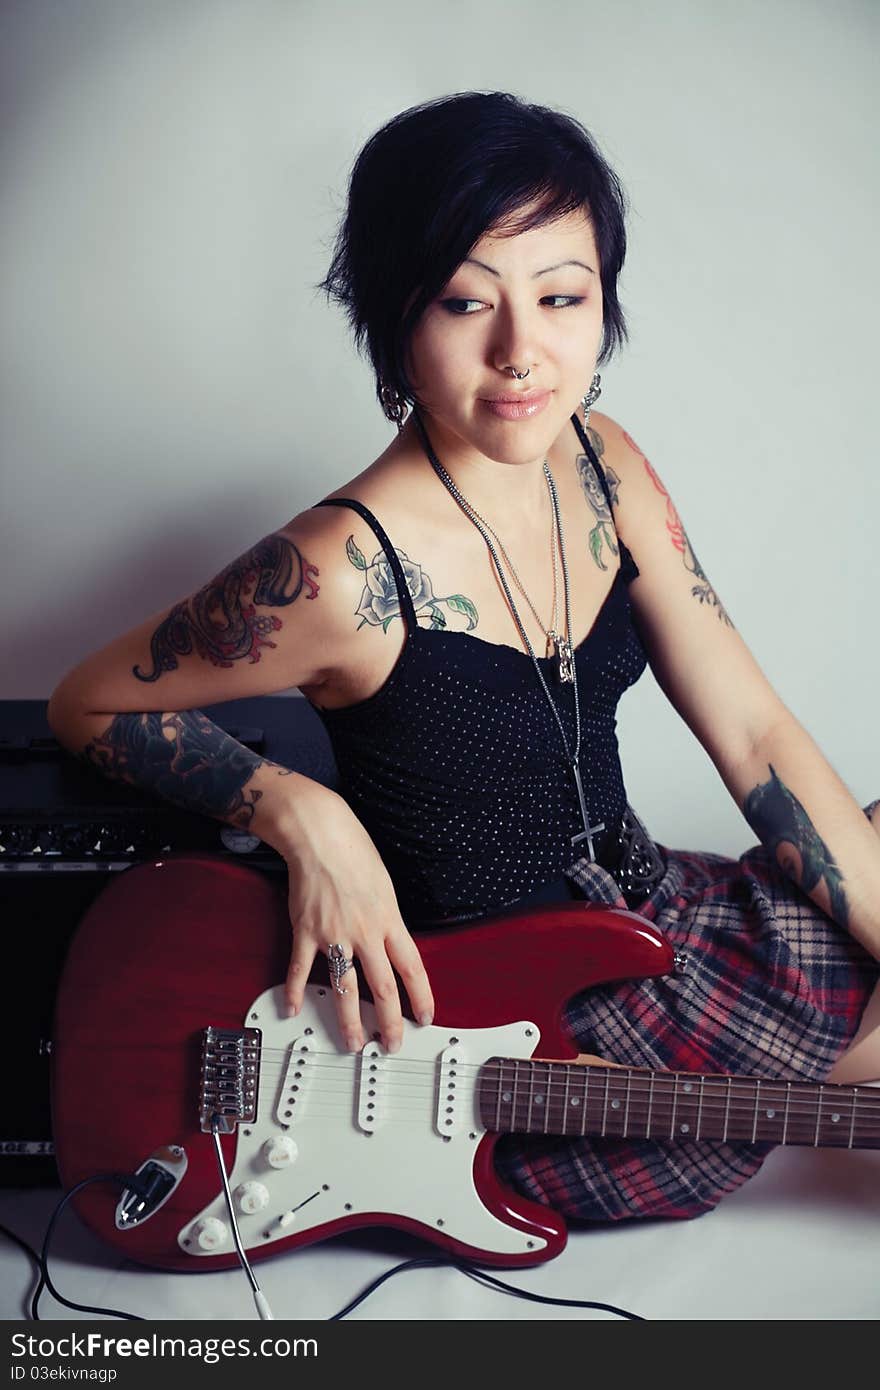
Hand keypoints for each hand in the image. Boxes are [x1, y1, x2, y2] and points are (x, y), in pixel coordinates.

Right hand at [281, 784, 433, 1052]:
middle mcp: (365, 932)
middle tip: (391, 1043)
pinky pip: (299, 969)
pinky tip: (293, 1009)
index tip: (426, 1017)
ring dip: (349, 1020)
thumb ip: (388, 921)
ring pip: (345, 988)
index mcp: (389, 921)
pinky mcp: (306, 931)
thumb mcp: (385, 888)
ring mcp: (334, 934)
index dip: (422, 997)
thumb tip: (392, 949)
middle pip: (383, 988)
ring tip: (352, 1043)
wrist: (321, 836)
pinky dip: (295, 991)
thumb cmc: (355, 854)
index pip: (412, 968)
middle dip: (389, 1021)